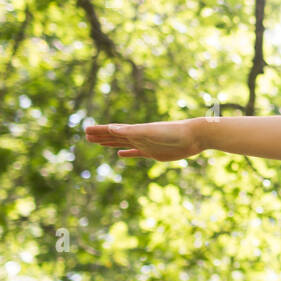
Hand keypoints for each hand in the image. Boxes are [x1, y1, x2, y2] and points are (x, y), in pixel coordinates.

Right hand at [85, 118, 203, 161]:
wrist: (194, 136)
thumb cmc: (173, 132)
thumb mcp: (149, 132)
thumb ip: (131, 131)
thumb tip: (111, 127)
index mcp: (135, 130)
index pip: (113, 130)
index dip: (99, 131)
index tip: (85, 130)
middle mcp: (138, 136)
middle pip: (115, 136)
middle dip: (101, 136)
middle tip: (86, 136)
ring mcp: (145, 144)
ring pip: (123, 143)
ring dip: (110, 143)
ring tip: (98, 142)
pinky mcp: (154, 152)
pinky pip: (136, 153)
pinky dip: (127, 153)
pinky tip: (120, 154)